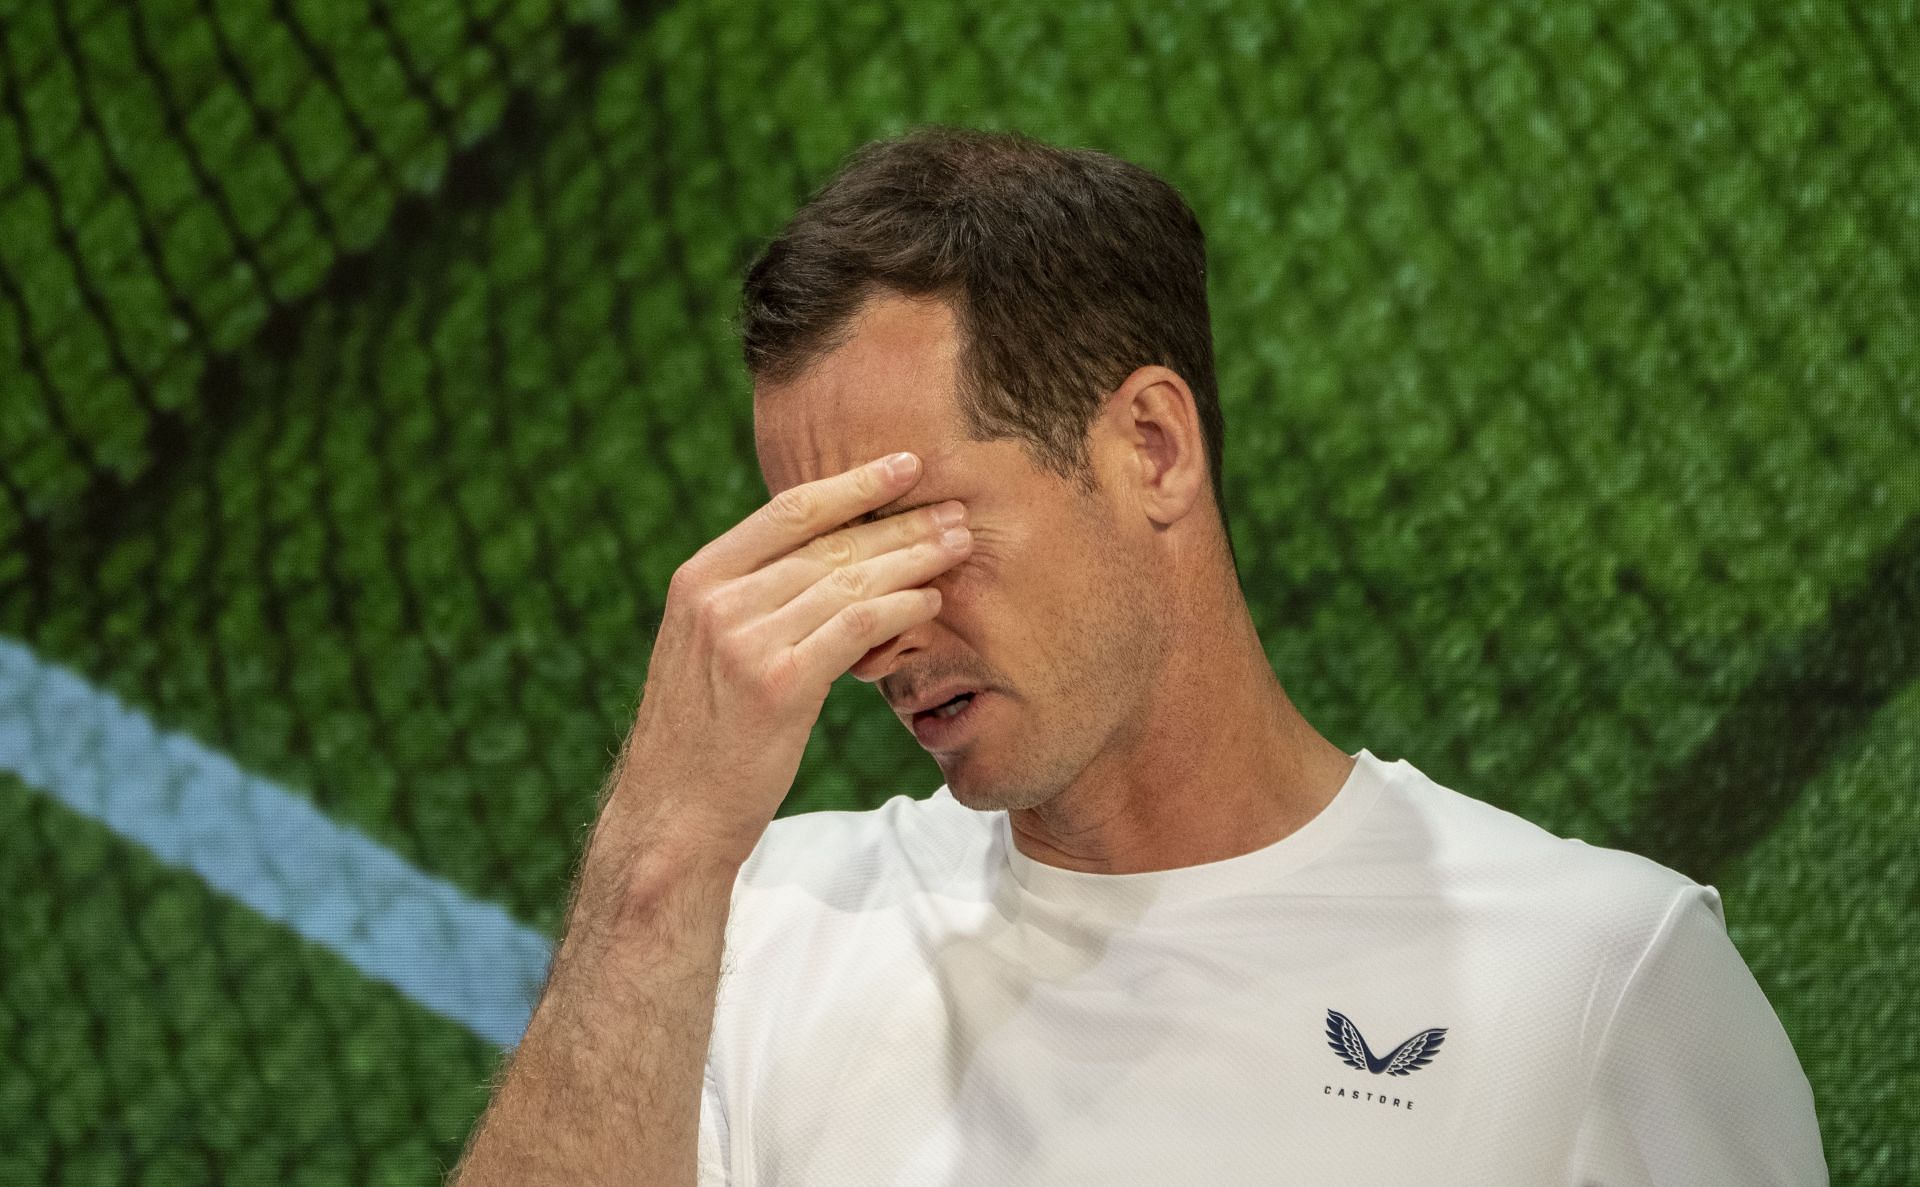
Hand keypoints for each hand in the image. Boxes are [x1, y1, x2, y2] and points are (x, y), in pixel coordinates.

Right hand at [593, 452, 971, 884]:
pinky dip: (900, 608)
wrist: (673, 815)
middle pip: (828, 543)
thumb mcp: (708, 651)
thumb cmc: (702, 737)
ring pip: (849, 580)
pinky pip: (857, 627)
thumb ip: (753, 601)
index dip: (852, 483)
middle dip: (899, 521)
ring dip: (913, 559)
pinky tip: (930, 602)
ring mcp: (745, 639)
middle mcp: (717, 599)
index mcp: (697, 579)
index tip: (904, 464)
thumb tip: (825, 564)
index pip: (787, 511)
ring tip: (958, 547)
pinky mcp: (779, 682)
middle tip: (954, 508)